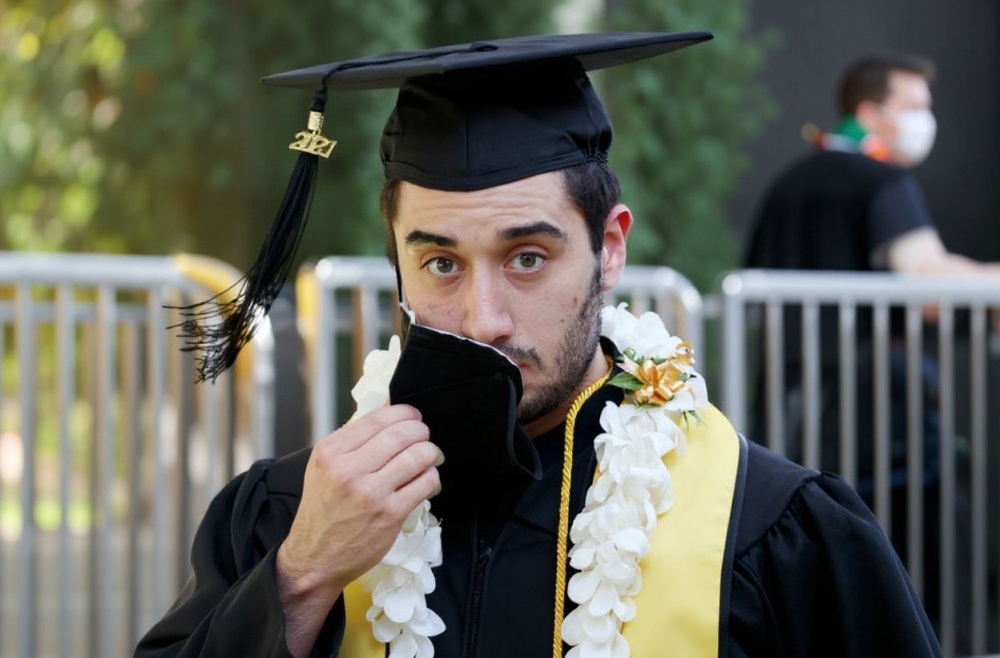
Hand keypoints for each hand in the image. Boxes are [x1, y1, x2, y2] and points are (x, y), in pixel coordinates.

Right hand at [277, 404, 440, 607]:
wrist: (315, 559)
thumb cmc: (323, 511)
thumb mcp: (325, 467)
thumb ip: (354, 441)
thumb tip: (389, 409)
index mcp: (330, 452)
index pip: (378, 418)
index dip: (404, 413)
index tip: (413, 416)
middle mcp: (348, 469)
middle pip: (402, 433)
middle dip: (421, 431)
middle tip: (423, 436)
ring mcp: (371, 493)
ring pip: (418, 456)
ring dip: (430, 453)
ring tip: (428, 457)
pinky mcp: (390, 514)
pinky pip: (425, 483)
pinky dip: (431, 477)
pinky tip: (425, 479)